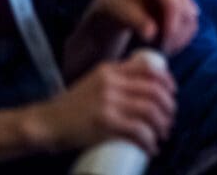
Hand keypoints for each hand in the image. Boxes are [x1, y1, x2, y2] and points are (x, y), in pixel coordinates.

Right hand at [27, 54, 176, 154]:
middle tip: (169, 119)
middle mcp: (111, 82)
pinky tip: (151, 147)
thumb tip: (145, 89)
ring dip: (162, 126)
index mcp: (110, 69)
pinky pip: (138, 130)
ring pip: (150, 111)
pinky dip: (149, 141)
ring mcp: (108, 102)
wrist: (44, 123)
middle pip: (154, 91)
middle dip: (168, 108)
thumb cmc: (70, 107)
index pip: (149, 68)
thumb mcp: (94, 82)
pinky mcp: (105, 122)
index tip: (172, 94)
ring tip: (162, 134)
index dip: (167, 82)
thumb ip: (116, 80)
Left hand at [66, 0, 198, 76]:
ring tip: (159, 50)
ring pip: (191, 22)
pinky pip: (191, 26)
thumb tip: (151, 33)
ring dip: (178, 40)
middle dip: (175, 37)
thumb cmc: (120, 7)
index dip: (171, 28)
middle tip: (160, 54)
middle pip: (185, 14)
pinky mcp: (188, 4)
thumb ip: (138, 22)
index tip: (163, 48)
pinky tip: (165, 46)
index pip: (173, 6)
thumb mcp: (124, 14)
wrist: (122, 3)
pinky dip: (181, 39)